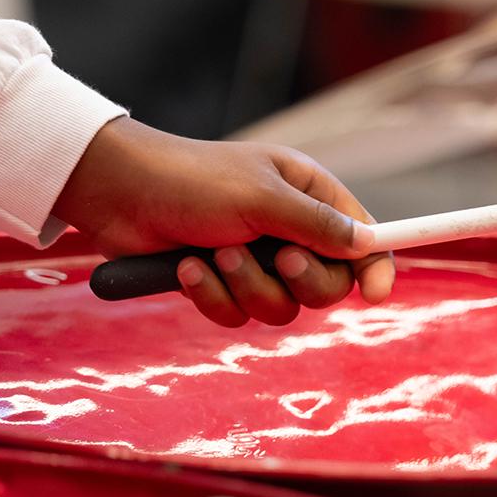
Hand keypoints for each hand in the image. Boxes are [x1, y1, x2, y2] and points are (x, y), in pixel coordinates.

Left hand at [53, 118, 395, 326]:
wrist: (119, 197)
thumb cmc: (192, 180)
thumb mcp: (262, 197)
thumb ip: (316, 225)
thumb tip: (367, 245)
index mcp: (308, 195)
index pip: (362, 238)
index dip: (376, 267)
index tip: (377, 293)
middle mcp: (289, 230)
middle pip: (328, 285)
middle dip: (300, 279)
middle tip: (277, 257)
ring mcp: (256, 261)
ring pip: (281, 308)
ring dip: (246, 286)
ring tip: (214, 254)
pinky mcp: (223, 286)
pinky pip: (238, 316)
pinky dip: (212, 296)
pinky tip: (186, 267)